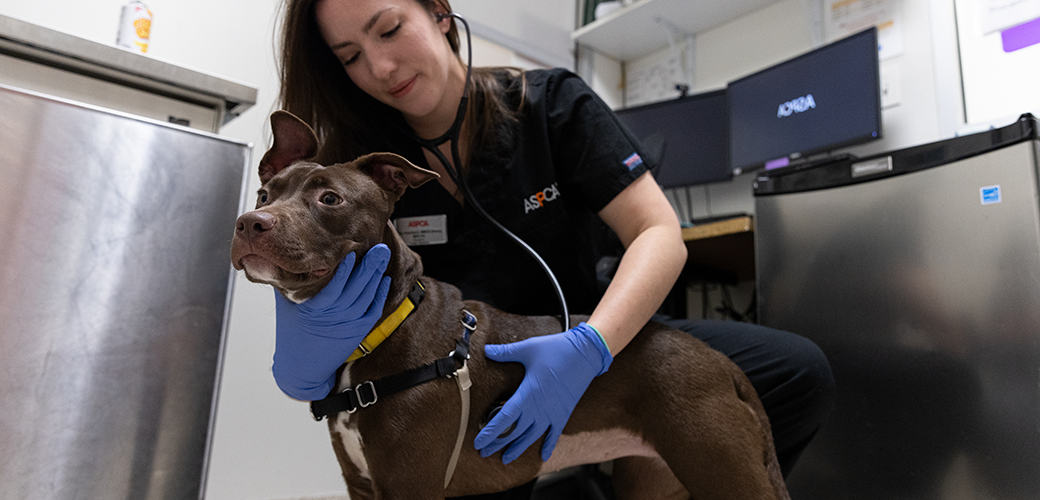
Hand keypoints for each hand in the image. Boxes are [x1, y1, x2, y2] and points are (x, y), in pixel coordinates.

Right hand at [272, 244, 391, 400]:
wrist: (300, 369)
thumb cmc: (290, 334)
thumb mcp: (285, 306)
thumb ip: (287, 282)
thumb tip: (283, 256)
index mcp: (314, 310)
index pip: (333, 287)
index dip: (344, 270)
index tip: (352, 251)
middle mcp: (334, 317)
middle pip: (356, 289)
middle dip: (369, 267)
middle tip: (380, 248)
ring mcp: (348, 324)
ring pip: (366, 297)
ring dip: (376, 276)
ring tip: (382, 256)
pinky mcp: (358, 331)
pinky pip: (373, 310)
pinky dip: (380, 294)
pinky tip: (384, 279)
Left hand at [475, 322, 612, 463]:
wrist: (586, 353)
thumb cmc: (556, 350)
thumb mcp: (528, 349)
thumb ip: (505, 352)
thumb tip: (487, 350)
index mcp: (528, 394)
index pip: (504, 419)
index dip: (491, 432)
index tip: (479, 443)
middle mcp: (539, 408)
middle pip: (514, 432)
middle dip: (498, 443)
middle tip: (484, 452)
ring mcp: (552, 413)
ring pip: (531, 437)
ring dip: (518, 448)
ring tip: (506, 459)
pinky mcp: (564, 413)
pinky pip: (554, 434)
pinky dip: (548, 446)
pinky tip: (543, 456)